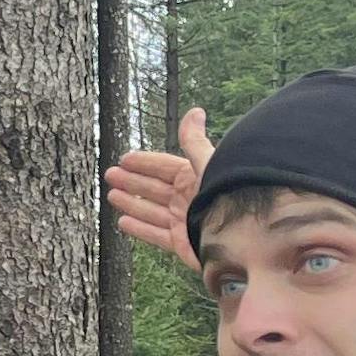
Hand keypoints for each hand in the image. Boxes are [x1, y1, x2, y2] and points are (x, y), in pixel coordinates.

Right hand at [105, 107, 214, 273]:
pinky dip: (139, 229)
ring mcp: (184, 221)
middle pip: (153, 188)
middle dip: (132, 181)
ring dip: (131, 203)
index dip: (144, 162)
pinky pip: (155, 235)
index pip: (163, 167)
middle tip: (111, 175)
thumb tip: (194, 112)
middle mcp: (187, 199)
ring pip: (150, 210)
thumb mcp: (208, 164)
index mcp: (194, 178)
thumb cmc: (228, 196)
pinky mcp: (182, 243)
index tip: (124, 158)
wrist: (244, 237)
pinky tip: (122, 223)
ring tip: (112, 196)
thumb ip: (194, 142)